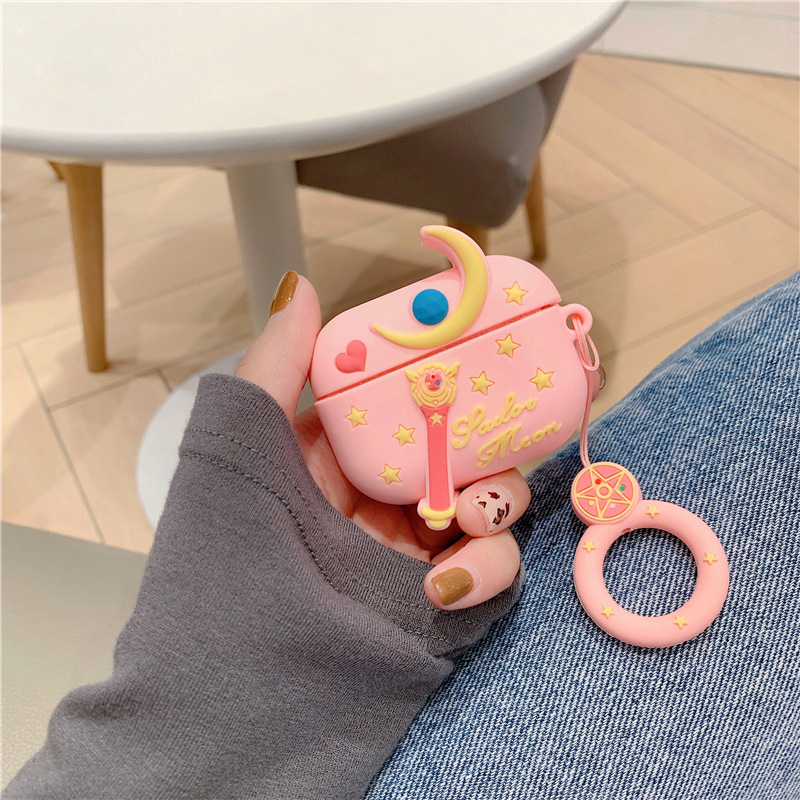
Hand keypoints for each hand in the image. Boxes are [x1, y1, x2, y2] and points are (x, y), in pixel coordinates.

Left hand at [236, 273, 600, 610]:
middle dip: (492, 434)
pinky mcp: (443, 600)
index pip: (410, 400)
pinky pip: (493, 571)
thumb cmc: (232, 546)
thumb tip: (301, 284)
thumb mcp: (245, 445)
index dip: (448, 372)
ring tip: (472, 512)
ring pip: (490, 504)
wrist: (238, 678)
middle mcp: (385, 495)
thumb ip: (276, 366)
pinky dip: (487, 570)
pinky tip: (444, 583)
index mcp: (344, 453)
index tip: (485, 343)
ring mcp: (416, 549)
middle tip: (507, 420)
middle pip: (462, 447)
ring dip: (497, 500)